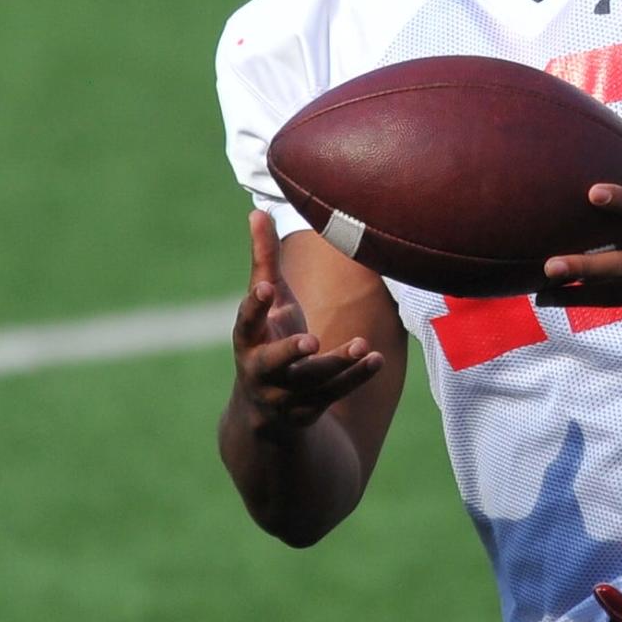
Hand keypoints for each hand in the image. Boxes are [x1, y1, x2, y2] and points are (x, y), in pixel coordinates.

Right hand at [232, 211, 382, 432]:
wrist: (264, 410)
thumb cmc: (269, 338)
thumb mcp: (268, 302)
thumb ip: (263, 261)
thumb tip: (257, 211)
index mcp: (248, 339)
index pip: (246, 322)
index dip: (254, 306)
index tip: (264, 288)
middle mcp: (261, 369)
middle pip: (273, 362)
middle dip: (290, 352)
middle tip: (311, 341)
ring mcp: (284, 393)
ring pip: (311, 382)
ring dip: (337, 364)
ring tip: (362, 344)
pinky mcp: (308, 408)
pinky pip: (334, 394)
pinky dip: (356, 377)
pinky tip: (376, 359)